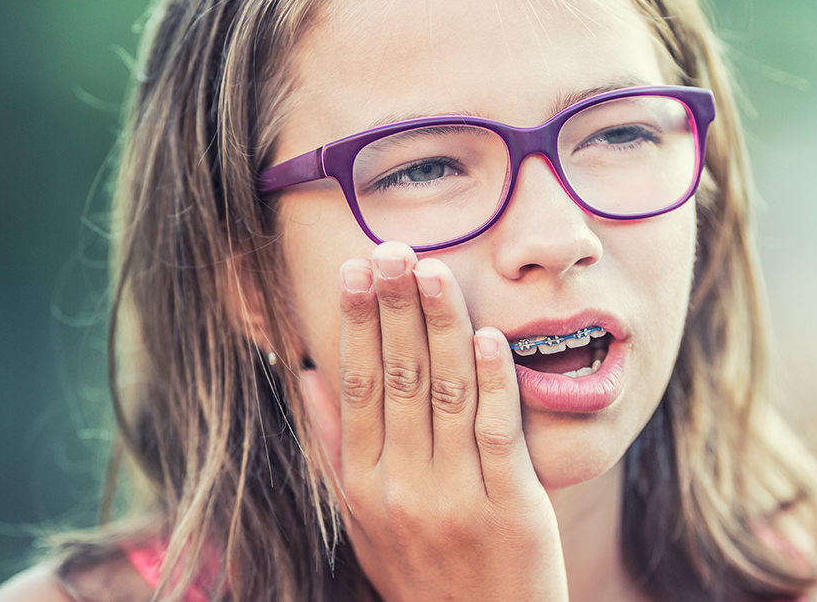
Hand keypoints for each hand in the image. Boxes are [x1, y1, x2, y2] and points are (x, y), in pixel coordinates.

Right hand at [334, 241, 568, 601]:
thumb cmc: (419, 575)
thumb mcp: (359, 520)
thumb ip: (333, 447)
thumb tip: (305, 375)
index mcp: (362, 485)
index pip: (355, 386)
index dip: (355, 323)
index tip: (355, 269)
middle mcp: (402, 487)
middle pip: (396, 379)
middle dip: (395, 307)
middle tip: (394, 247)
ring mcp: (457, 497)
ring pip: (446, 393)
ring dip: (440, 326)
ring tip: (434, 271)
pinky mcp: (511, 508)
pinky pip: (499, 433)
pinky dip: (493, 381)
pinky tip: (487, 336)